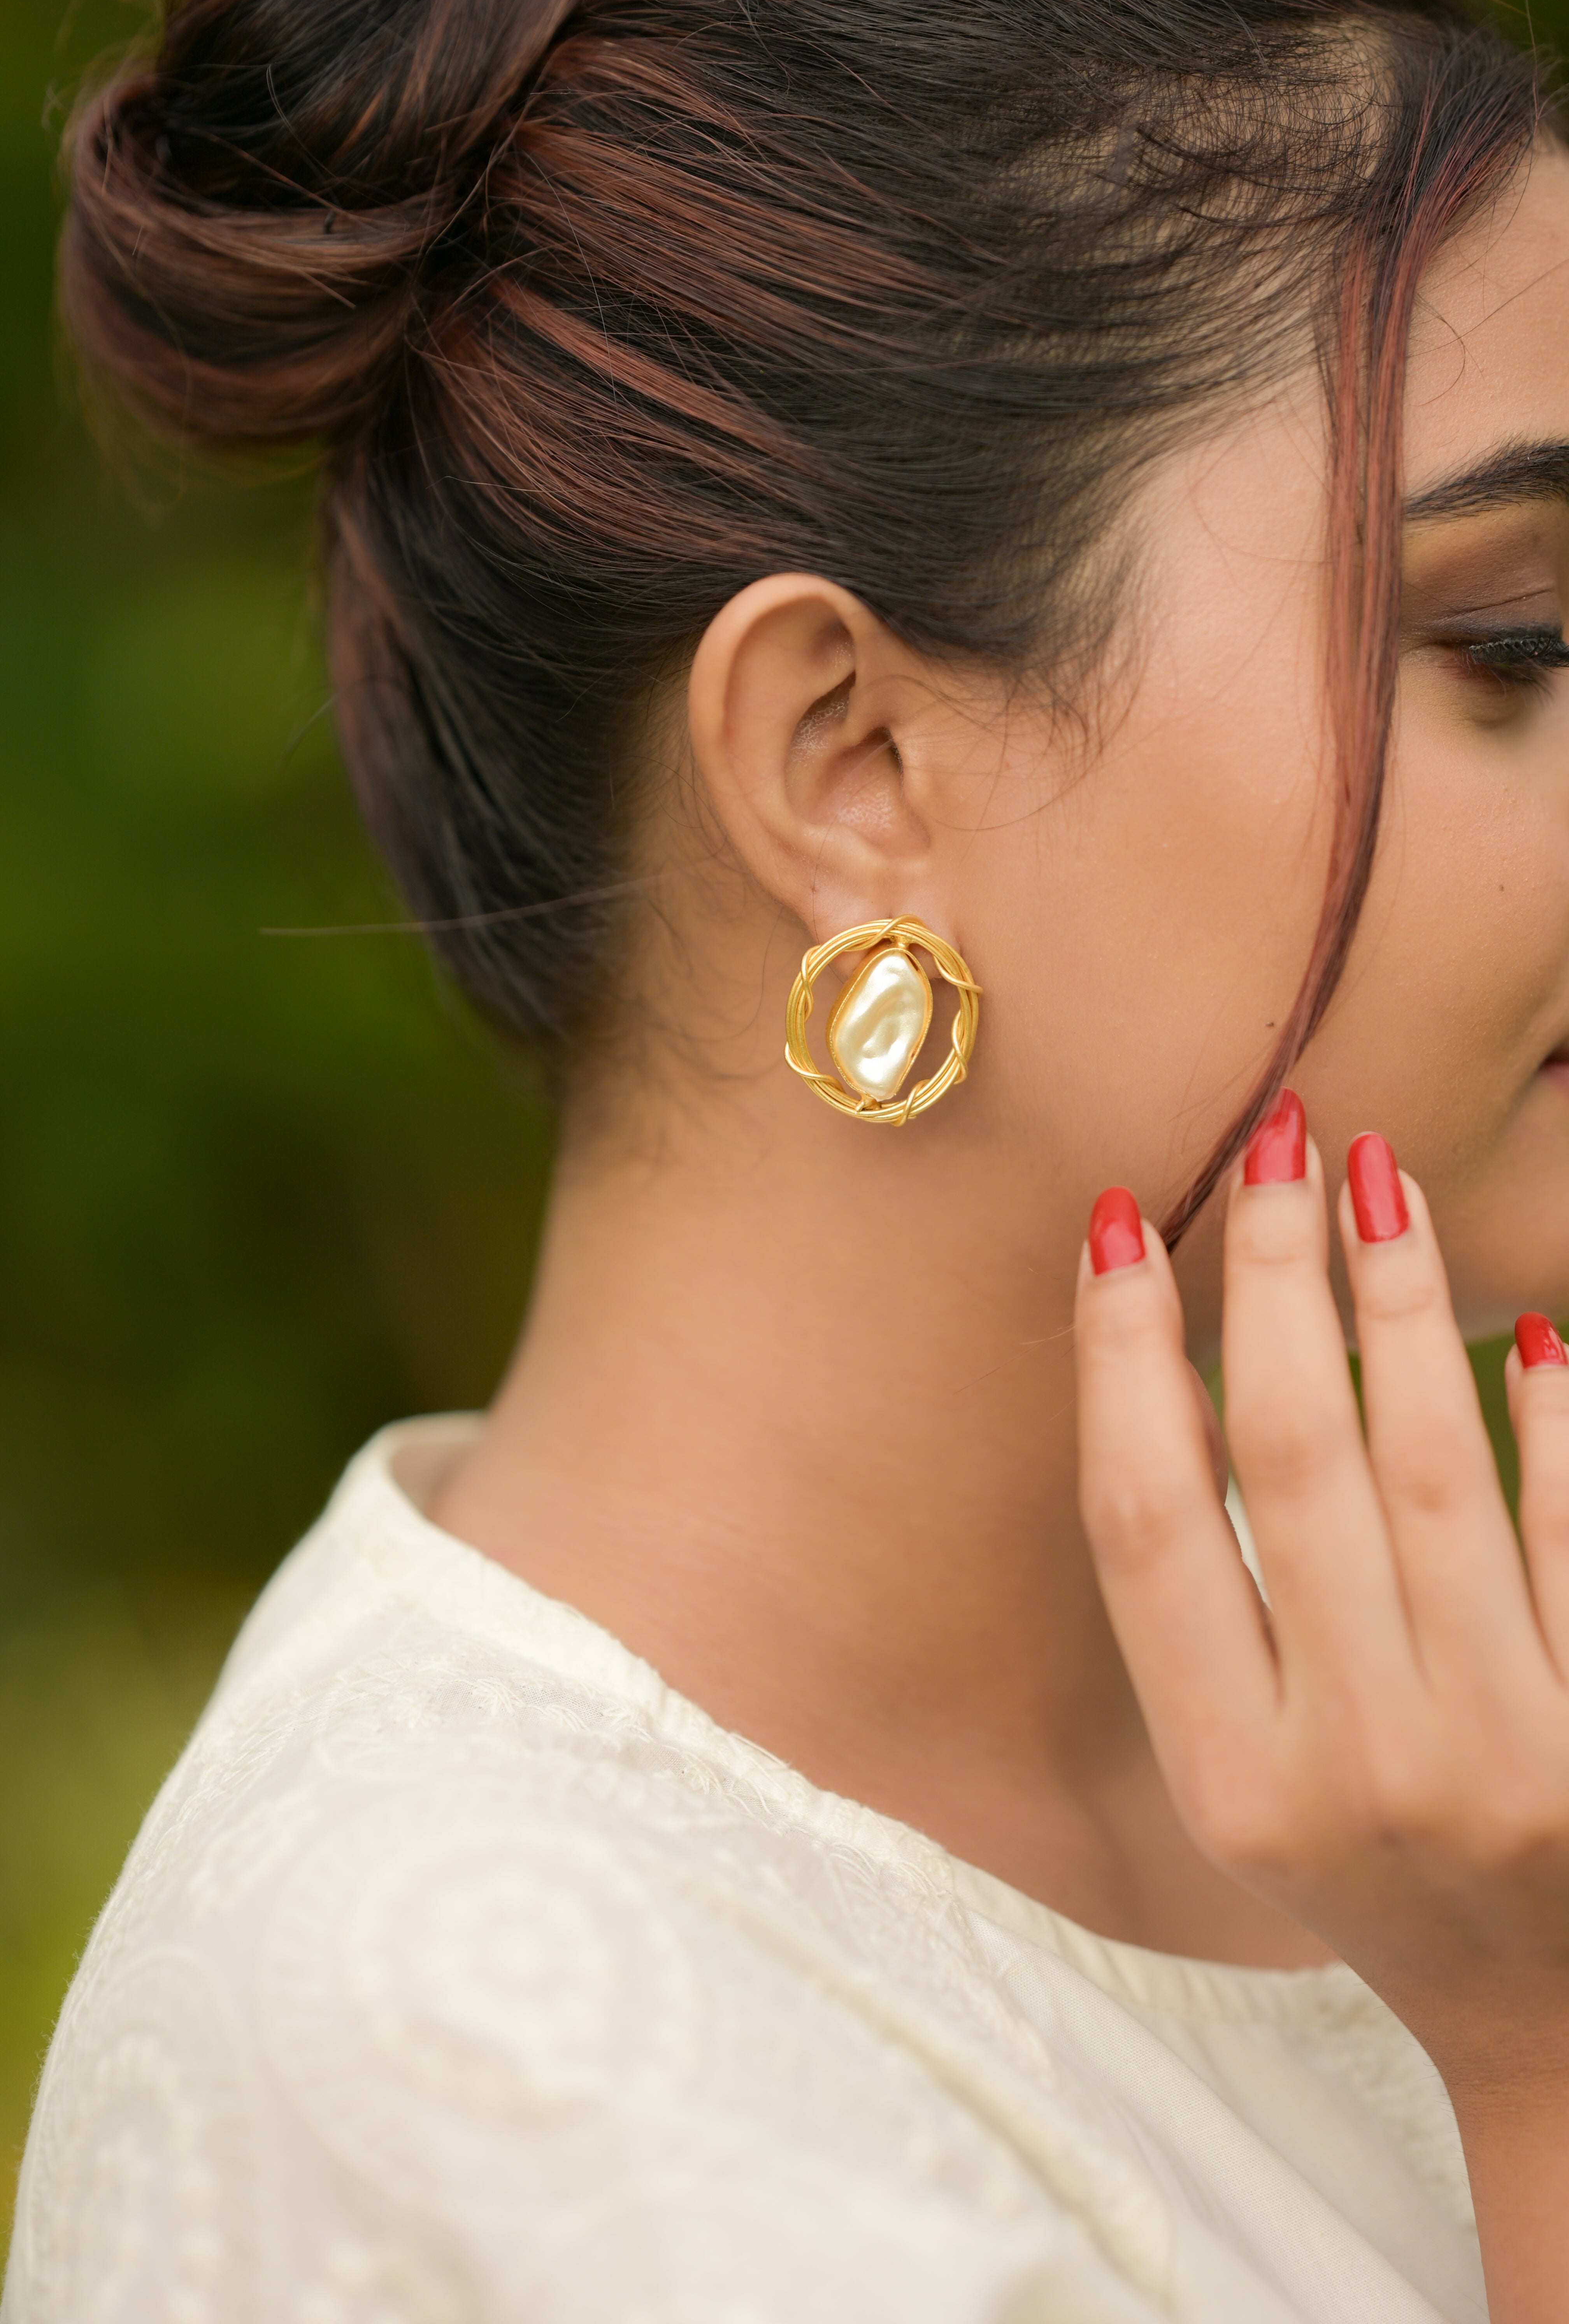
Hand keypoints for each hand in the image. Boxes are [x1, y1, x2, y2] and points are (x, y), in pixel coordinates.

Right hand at [1074, 1101, 1568, 2323]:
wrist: (1544, 2023)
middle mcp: (1354, 1765)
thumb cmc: (1364, 1866)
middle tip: (1280, 1139)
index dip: (1125, 1361)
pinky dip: (1547, 1427)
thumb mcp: (1244, 1775)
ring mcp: (1498, 1755)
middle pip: (1292, 1465)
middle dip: (1278, 1282)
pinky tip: (1526, 1328)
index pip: (1148, 1524)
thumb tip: (1176, 1369)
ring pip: (1434, 1474)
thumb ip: (1207, 1604)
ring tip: (1378, 1178)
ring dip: (1400, 1306)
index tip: (1122, 1224)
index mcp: (1229, 1778)